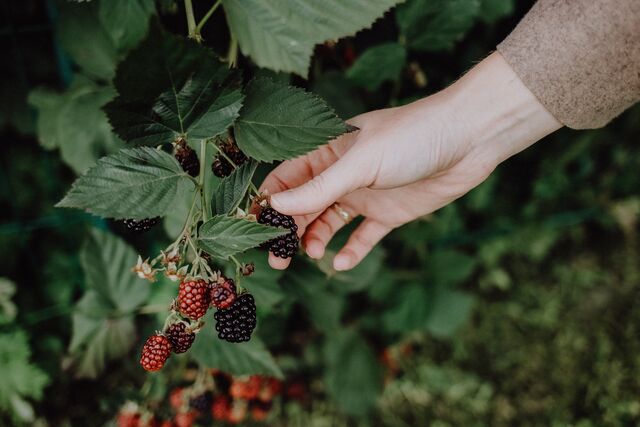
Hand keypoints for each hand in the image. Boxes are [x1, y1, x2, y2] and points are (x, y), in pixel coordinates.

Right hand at [260, 52, 561, 269]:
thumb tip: (275, 206)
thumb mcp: (360, 162)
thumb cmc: (412, 137)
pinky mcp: (389, 214)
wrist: (469, 140)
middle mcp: (343, 175)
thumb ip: (319, 187)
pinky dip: (351, 251)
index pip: (287, 178)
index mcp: (329, 152)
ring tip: (312, 253)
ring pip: (329, 223)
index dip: (270, 202)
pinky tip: (342, 263)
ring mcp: (365, 196)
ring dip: (316, 240)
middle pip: (304, 206)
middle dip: (288, 231)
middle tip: (277, 259)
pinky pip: (363, 237)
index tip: (256, 227)